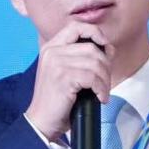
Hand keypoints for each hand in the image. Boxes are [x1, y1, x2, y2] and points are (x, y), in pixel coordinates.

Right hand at [23, 22, 114, 140]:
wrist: (41, 121)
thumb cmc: (56, 100)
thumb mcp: (64, 72)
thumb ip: (78, 57)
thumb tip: (107, 49)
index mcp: (51, 47)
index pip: (77, 27)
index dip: (95, 33)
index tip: (106, 47)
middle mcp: (52, 51)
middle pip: (92, 47)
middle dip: (105, 65)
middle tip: (105, 82)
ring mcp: (56, 63)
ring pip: (95, 63)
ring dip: (105, 80)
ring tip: (102, 92)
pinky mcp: (63, 77)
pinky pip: (93, 77)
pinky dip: (101, 89)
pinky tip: (100, 98)